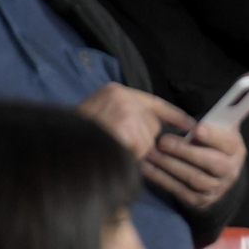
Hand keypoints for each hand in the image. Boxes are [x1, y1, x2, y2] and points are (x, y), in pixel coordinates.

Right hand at [77, 83, 193, 160]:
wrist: (57, 147)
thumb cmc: (77, 137)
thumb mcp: (99, 118)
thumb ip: (126, 119)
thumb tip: (156, 132)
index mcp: (114, 91)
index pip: (154, 102)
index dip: (174, 115)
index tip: (191, 125)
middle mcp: (122, 96)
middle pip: (153, 125)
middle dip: (142, 140)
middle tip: (118, 145)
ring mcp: (124, 110)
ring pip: (148, 140)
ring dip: (133, 151)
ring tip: (110, 148)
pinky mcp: (125, 126)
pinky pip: (141, 149)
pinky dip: (129, 156)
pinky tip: (112, 152)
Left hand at [144, 122, 245, 210]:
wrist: (216, 177)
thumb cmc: (212, 145)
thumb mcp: (218, 131)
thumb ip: (213, 121)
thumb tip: (203, 111)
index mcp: (236, 149)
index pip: (227, 142)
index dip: (213, 136)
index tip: (197, 129)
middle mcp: (230, 171)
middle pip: (211, 163)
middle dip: (185, 152)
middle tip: (163, 141)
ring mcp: (216, 188)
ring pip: (194, 178)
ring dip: (170, 166)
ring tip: (151, 154)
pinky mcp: (200, 200)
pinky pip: (180, 191)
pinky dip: (162, 180)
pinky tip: (147, 168)